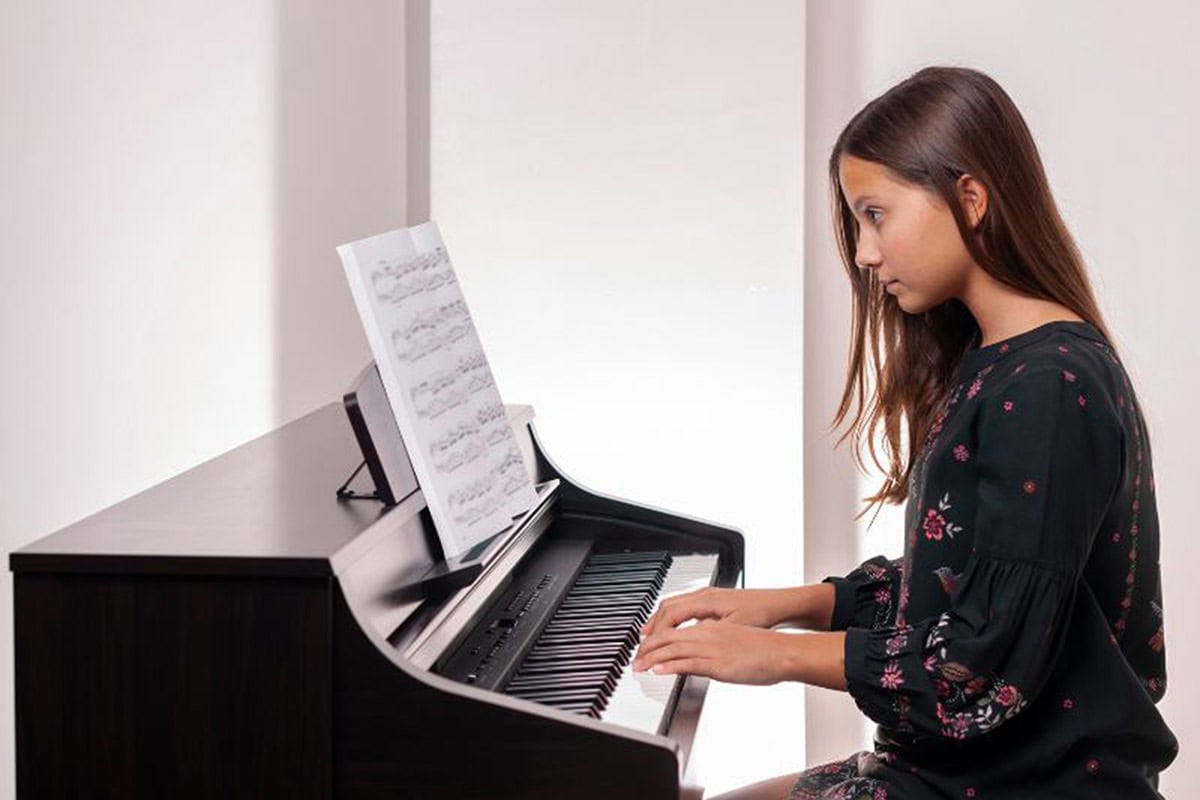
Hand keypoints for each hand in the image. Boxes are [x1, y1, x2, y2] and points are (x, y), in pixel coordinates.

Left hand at [632, 619, 798, 684]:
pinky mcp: (719, 664)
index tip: (645, 648)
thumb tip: (704, 656)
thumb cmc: (765, 650)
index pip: (676, 630)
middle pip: (669, 637)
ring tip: (638, 666)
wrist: (784, 652)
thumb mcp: (735, 642)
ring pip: (674, 649)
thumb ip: (716, 646)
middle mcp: (708, 634)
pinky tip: (658, 670)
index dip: (656, 638)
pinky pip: (688, 663)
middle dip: (648, 649)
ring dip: (652, 658)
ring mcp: (713, 648)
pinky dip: (669, 666)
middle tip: (634, 659)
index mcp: (712, 628)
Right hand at [639, 586, 795, 639]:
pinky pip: (683, 607)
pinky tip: (671, 630)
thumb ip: (707, 635)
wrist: (780, 604)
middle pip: (667, 608)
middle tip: (640, 646)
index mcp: (706, 600)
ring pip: (674, 605)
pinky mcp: (712, 601)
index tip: (647, 649)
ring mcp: (707, 596)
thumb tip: (684, 644)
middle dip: (651, 627)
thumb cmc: (762, 614)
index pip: (671, 615)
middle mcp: (703, 595)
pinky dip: (671, 619)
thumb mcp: (732, 629)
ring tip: (647, 637)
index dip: (657, 634)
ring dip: (659, 622)